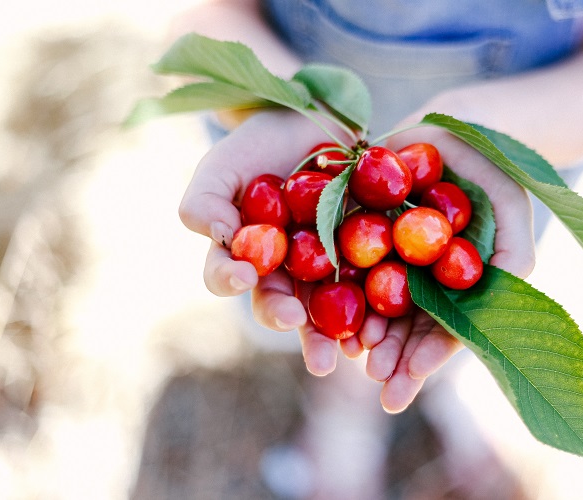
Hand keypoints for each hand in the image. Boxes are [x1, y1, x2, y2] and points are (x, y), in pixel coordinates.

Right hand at [179, 109, 345, 374]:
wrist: (314, 119)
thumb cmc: (260, 145)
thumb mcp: (223, 164)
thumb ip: (206, 200)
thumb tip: (222, 238)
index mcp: (243, 253)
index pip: (227, 275)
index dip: (230, 278)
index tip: (242, 273)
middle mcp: (282, 269)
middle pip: (278, 303)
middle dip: (284, 317)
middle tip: (292, 320)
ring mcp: (324, 266)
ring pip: (324, 308)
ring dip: (330, 332)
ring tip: (341, 349)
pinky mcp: (363, 256)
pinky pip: (366, 286)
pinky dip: (371, 307)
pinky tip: (377, 323)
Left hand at [338, 126, 534, 412]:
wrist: (454, 129)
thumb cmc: (492, 172)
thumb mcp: (512, 209)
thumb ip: (514, 256)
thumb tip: (504, 301)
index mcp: (453, 287)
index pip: (445, 329)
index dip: (429, 356)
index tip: (411, 378)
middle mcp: (419, 279)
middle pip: (405, 326)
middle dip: (392, 355)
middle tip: (377, 378)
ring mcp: (387, 256)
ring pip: (372, 302)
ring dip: (363, 331)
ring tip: (353, 353)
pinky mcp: (358, 229)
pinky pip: (344, 262)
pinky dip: (337, 287)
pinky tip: (327, 309)